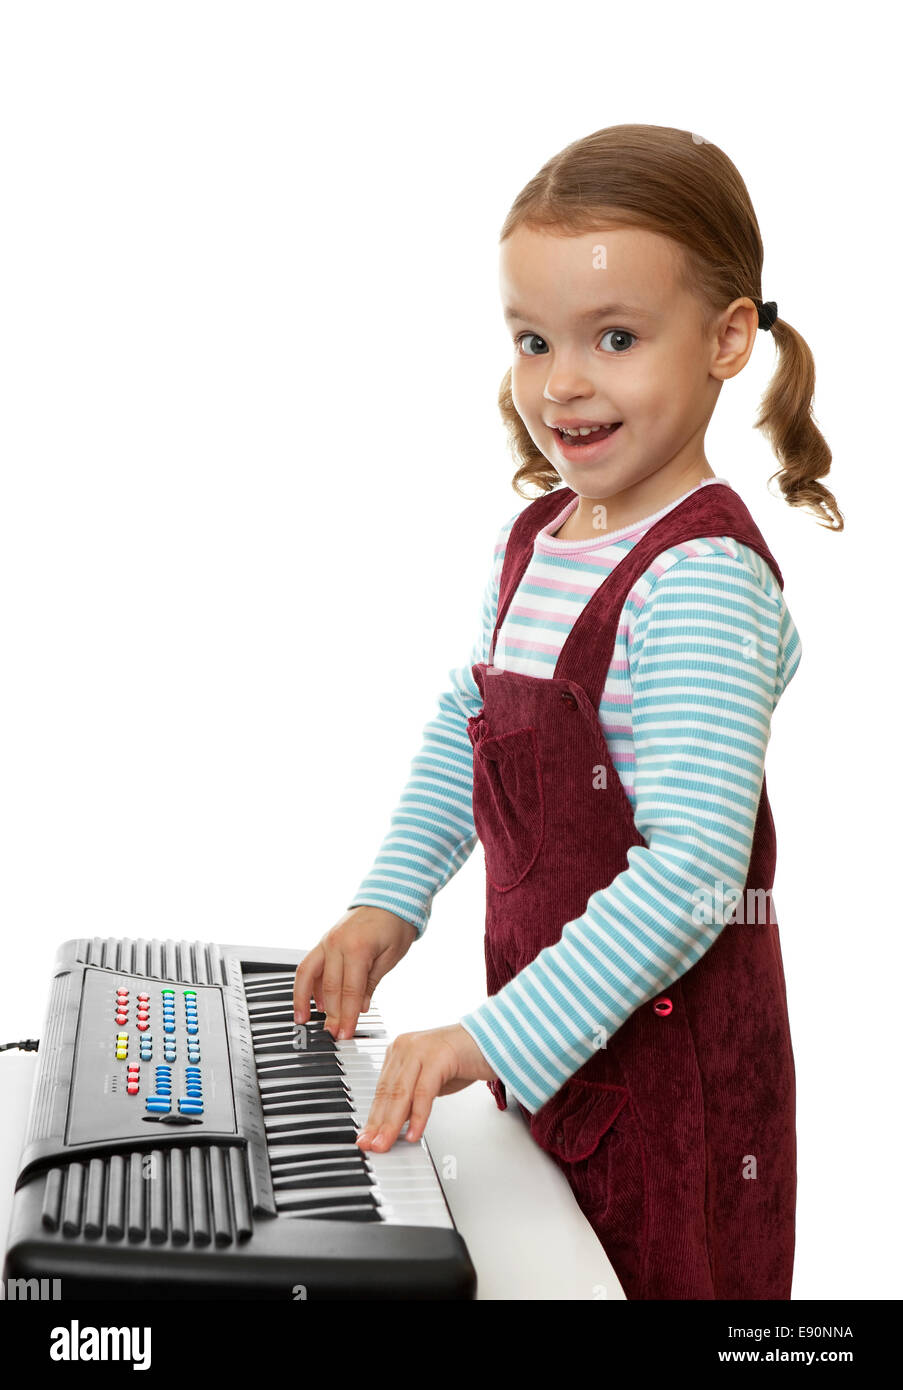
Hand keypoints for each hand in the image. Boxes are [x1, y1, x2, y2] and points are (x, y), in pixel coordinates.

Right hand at [293, 906, 418, 1039]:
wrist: (389, 898)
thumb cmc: (395, 923)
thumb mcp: (390, 956)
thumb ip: (372, 982)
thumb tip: (362, 1008)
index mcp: (357, 948)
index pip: (350, 991)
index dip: (348, 1015)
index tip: (346, 1033)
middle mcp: (336, 943)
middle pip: (330, 988)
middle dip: (331, 1014)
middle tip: (334, 1034)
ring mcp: (326, 941)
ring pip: (307, 974)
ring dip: (303, 999)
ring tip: (303, 1020)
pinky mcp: (323, 941)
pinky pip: (309, 965)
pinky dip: (309, 984)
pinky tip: (314, 1000)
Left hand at [356, 1023, 497, 1151]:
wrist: (492, 1040)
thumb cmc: (462, 1059)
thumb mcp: (430, 1080)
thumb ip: (411, 1096)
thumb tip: (395, 1123)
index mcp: (399, 1051)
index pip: (380, 1089)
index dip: (373, 1116)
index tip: (367, 1137)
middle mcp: (405, 1047)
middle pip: (387, 1092)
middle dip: (377, 1123)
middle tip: (371, 1145)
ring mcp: (420, 1049)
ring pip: (401, 1093)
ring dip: (392, 1123)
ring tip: (385, 1143)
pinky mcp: (438, 1056)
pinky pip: (424, 1092)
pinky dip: (419, 1116)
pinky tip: (414, 1133)